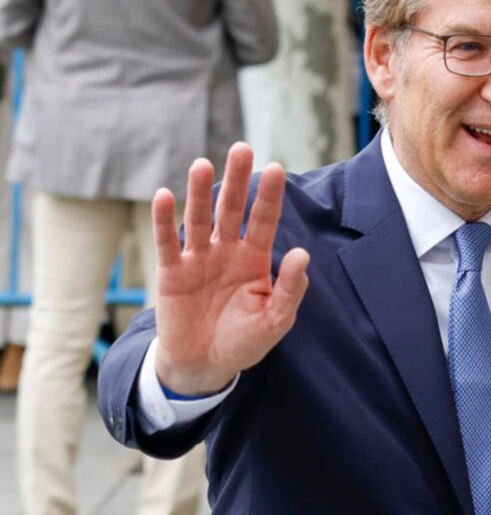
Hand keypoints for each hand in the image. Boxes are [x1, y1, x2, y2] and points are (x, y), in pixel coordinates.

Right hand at [153, 143, 309, 395]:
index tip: (277, 167)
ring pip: (199, 219)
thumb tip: (302, 254)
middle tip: (242, 148)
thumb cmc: (245, 341)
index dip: (270, 195)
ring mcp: (198, 259)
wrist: (206, 366)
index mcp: (255, 258)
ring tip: (203, 165)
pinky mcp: (172, 273)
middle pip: (232, 208)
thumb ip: (290, 289)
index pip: (264, 219)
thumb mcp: (275, 320)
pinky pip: (167, 243)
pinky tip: (165, 195)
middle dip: (237, 179)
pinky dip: (164, 220)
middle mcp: (227, 250)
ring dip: (201, 192)